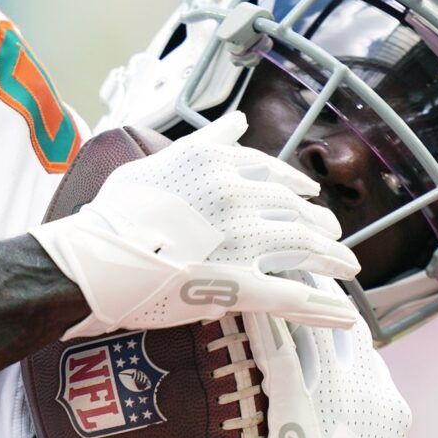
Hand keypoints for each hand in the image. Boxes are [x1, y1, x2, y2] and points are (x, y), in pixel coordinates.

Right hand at [30, 112, 359, 336]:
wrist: (91, 261)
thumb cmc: (112, 214)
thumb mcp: (154, 162)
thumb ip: (204, 143)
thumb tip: (238, 121)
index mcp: (215, 164)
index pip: (270, 172)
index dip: (295, 186)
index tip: (307, 194)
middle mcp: (235, 195)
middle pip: (294, 209)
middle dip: (319, 223)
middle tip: (331, 236)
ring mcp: (240, 240)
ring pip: (303, 247)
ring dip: (332, 259)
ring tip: (347, 268)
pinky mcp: (238, 284)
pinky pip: (290, 296)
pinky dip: (322, 308)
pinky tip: (345, 317)